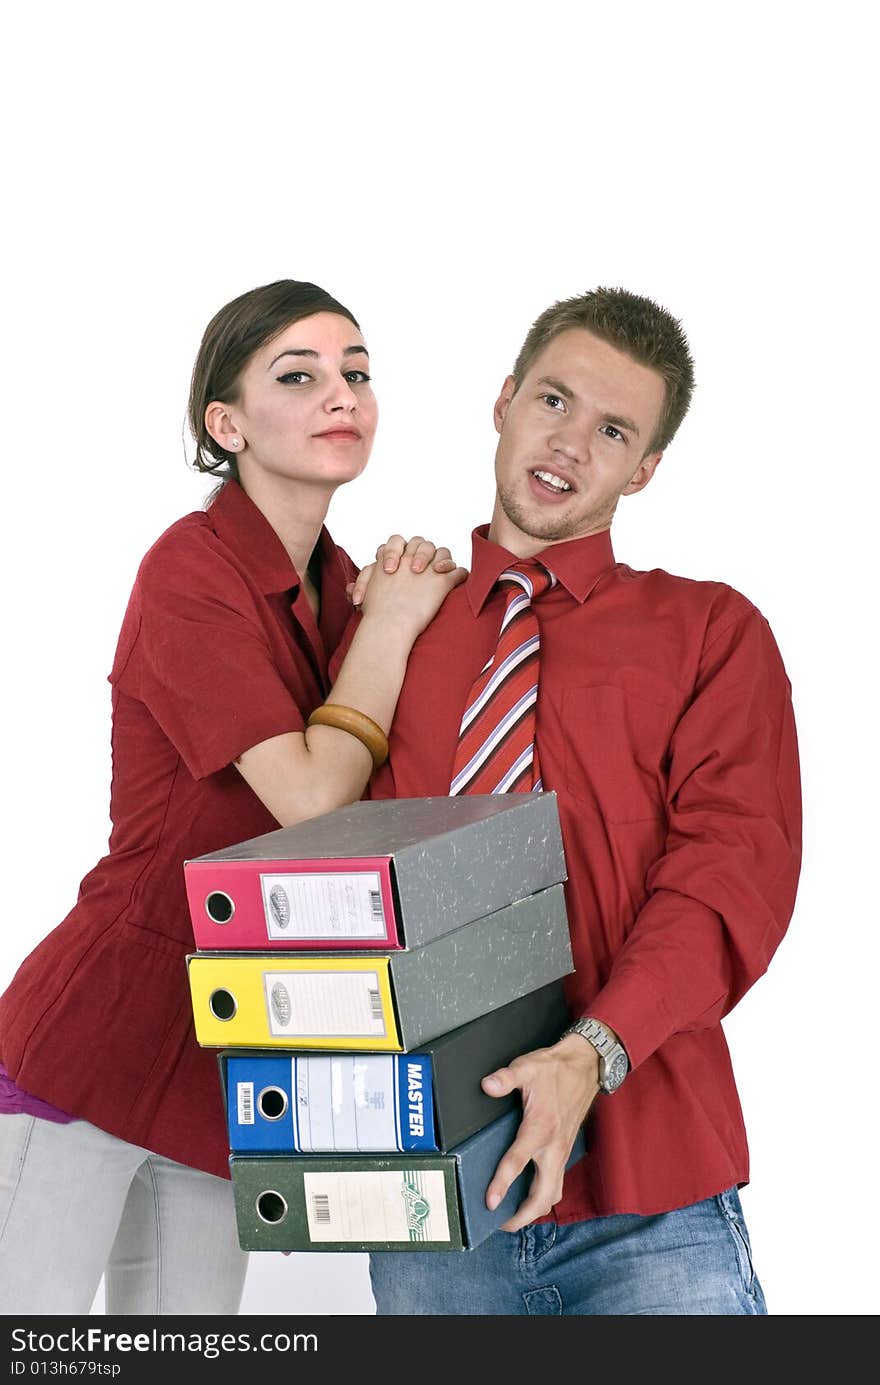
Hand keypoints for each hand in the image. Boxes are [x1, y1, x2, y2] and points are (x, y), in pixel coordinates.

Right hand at [352, 542, 466, 642]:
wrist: (389, 624)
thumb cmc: (375, 614)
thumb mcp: (364, 593)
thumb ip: (362, 584)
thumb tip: (350, 588)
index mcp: (390, 558)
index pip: (397, 541)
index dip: (398, 550)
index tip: (396, 567)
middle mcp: (409, 558)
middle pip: (422, 542)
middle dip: (423, 552)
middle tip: (418, 570)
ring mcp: (428, 569)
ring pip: (442, 552)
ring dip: (443, 560)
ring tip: (439, 572)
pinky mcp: (443, 582)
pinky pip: (458, 571)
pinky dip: (459, 575)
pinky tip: (455, 581)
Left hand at [480, 1034, 600, 1231]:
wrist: (585, 1067)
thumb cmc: (555, 1070)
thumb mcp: (527, 1067)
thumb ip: (506, 1078)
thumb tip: (488, 1085)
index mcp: (540, 1128)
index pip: (518, 1163)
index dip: (502, 1184)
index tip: (490, 1202)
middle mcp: (553, 1147)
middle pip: (542, 1195)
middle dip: (523, 1215)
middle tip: (501, 1223)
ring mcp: (561, 1152)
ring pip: (552, 1194)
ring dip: (535, 1210)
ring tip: (514, 1217)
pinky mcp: (564, 1151)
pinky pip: (556, 1184)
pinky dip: (543, 1196)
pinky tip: (531, 1196)